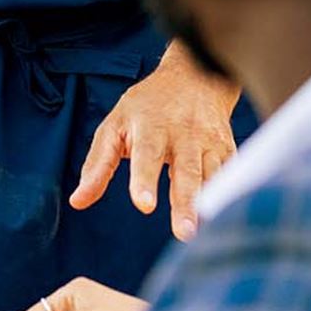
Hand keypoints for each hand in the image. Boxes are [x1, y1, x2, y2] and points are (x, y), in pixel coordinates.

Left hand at [70, 45, 237, 239]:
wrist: (193, 77)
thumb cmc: (146, 107)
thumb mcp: (115, 125)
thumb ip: (98, 165)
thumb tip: (78, 201)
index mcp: (151, 126)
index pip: (147, 154)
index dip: (145, 179)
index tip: (144, 205)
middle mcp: (184, 133)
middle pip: (186, 171)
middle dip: (185, 203)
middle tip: (183, 233)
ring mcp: (210, 141)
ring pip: (213, 176)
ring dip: (210, 205)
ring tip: (202, 233)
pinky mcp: (228, 150)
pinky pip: (232, 176)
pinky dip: (230, 197)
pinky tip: (225, 220)